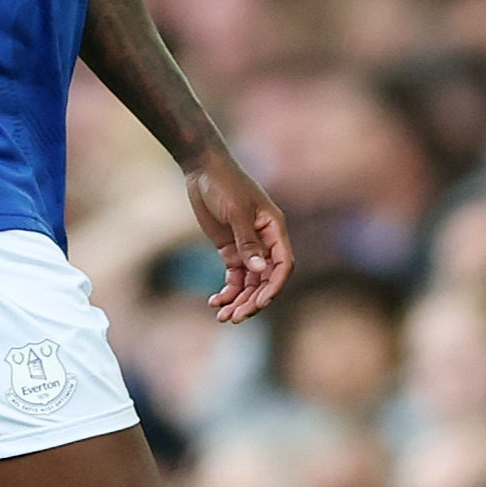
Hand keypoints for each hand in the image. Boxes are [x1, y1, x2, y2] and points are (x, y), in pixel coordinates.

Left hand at [184, 154, 293, 324]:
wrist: (202, 169)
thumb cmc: (225, 184)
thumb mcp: (236, 212)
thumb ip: (247, 242)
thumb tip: (259, 269)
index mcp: (274, 230)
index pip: (283, 265)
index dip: (274, 286)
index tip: (260, 303)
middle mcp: (265, 242)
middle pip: (265, 280)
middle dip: (252, 300)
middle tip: (235, 317)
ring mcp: (248, 247)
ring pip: (250, 283)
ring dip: (239, 301)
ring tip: (223, 316)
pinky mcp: (230, 250)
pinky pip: (234, 277)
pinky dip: (227, 291)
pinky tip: (214, 302)